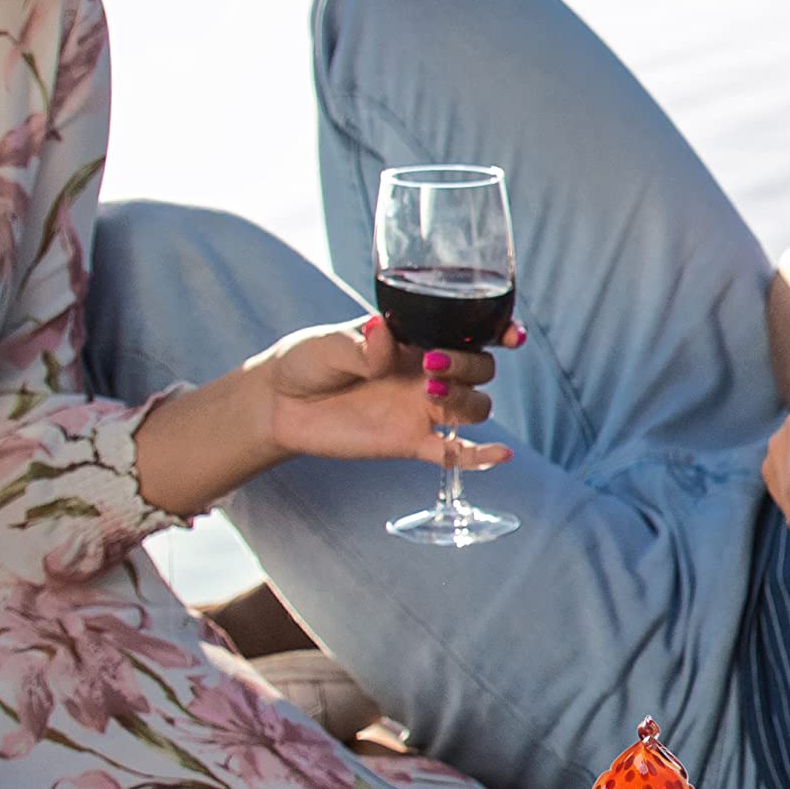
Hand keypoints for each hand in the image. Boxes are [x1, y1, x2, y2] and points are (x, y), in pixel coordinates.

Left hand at [259, 315, 523, 469]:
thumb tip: (383, 338)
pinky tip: (500, 455)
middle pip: (481, 368)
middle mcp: (428, 372)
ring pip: (475, 406)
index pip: (469, 332)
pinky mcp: (411, 442)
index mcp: (416, 338)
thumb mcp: (328, 344)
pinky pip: (456, 453)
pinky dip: (480, 456)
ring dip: (464, 400)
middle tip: (431, 365)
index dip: (499, 332)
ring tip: (428, 395)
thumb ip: (360, 344)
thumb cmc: (305, 362)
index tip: (510, 336)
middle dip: (468, 364)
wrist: (279, 405)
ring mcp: (423, 409)